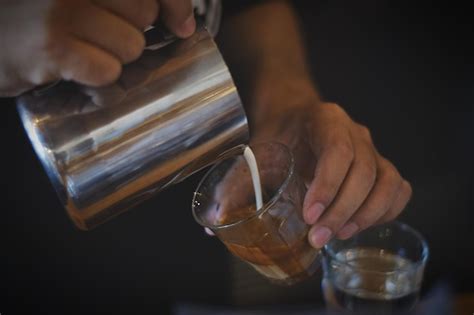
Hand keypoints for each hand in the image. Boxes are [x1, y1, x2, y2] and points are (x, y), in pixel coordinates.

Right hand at [0, 0, 194, 96]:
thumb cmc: (35, 16)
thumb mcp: (79, 0)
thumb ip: (125, 3)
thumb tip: (185, 25)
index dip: (175, 5)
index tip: (182, 26)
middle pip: (145, 14)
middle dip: (130, 32)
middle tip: (99, 36)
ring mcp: (62, 10)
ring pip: (131, 46)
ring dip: (112, 58)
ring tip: (80, 52)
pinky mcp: (53, 46)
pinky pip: (108, 72)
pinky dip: (96, 80)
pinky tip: (72, 71)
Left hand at [250, 79, 411, 248]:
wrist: (294, 114)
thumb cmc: (279, 134)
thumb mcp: (257, 153)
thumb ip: (237, 184)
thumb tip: (213, 223)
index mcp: (326, 121)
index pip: (338, 151)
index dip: (328, 185)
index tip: (309, 214)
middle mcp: (355, 133)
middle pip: (364, 172)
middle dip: (342, 210)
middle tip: (318, 237)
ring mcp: (372, 150)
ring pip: (386, 182)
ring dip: (366, 215)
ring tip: (339, 236)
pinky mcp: (380, 167)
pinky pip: (397, 189)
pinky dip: (386, 211)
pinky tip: (360, 225)